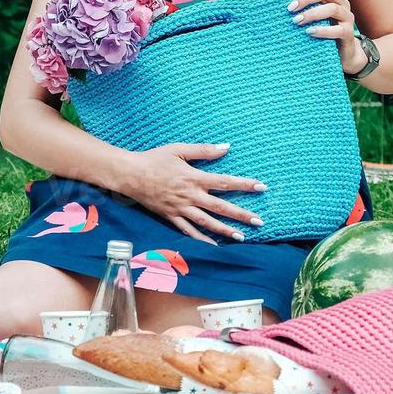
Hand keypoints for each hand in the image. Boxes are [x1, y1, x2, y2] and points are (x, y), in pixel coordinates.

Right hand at [116, 142, 266, 243]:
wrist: (130, 175)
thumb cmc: (154, 159)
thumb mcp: (179, 149)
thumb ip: (203, 150)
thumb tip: (226, 147)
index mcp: (194, 177)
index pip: (225, 182)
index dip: (245, 184)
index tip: (262, 187)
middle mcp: (190, 196)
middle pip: (220, 207)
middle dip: (241, 214)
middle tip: (259, 221)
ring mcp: (181, 208)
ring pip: (207, 222)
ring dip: (225, 230)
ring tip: (242, 237)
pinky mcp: (171, 217)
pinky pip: (188, 231)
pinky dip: (201, 240)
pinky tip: (214, 246)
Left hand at [285, 0, 366, 75]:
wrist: (342, 53)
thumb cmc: (323, 31)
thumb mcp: (312, 17)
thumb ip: (301, 6)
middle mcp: (341, 3)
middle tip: (290, 8)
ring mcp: (347, 17)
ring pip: (332, 8)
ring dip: (312, 13)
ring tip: (296, 21)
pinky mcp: (349, 33)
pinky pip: (338, 30)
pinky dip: (322, 30)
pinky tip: (309, 32)